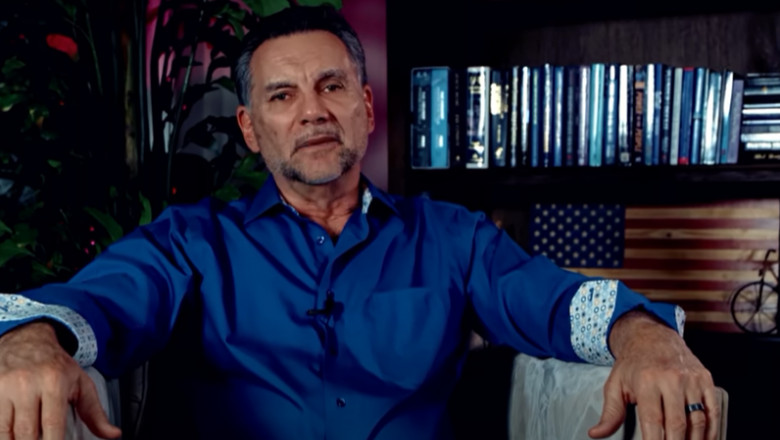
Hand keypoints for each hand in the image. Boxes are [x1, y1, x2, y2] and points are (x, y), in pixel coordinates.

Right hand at [0, 321, 120, 439]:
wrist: (27, 340)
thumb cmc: (56, 365)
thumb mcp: (81, 384)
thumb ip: (95, 413)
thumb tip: (113, 434)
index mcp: (54, 382)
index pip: (52, 424)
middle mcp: (27, 384)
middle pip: (27, 433)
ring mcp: (5, 388)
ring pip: (7, 432)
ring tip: (29, 438)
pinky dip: (4, 433)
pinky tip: (15, 435)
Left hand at [588, 311, 719, 439]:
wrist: (652, 337)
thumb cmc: (633, 364)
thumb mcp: (615, 385)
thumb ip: (609, 413)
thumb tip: (596, 433)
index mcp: (646, 382)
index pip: (652, 422)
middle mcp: (671, 380)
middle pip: (677, 425)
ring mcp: (691, 380)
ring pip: (698, 420)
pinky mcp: (705, 380)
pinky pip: (713, 410)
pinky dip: (712, 430)